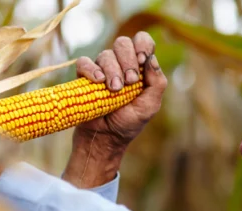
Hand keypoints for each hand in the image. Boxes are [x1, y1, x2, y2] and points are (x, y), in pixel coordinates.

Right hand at [73, 31, 166, 150]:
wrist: (106, 137)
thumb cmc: (129, 121)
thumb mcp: (150, 105)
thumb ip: (157, 82)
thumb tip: (151, 59)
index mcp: (139, 67)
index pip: (142, 41)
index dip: (142, 45)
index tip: (141, 60)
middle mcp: (121, 63)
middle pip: (123, 43)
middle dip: (128, 61)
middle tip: (130, 82)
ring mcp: (102, 69)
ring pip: (105, 54)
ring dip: (112, 70)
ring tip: (114, 90)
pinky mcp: (85, 77)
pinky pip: (84, 63)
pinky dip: (91, 69)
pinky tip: (98, 81)